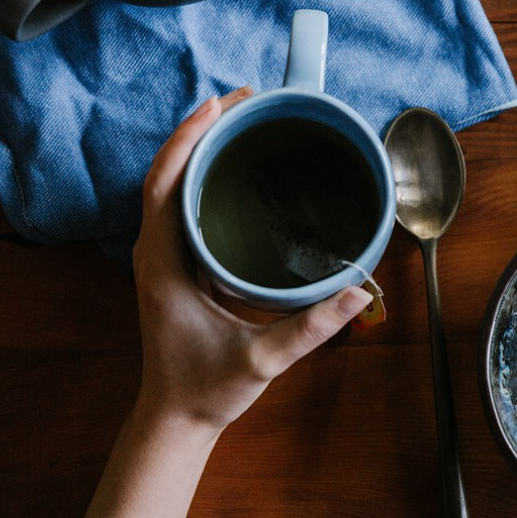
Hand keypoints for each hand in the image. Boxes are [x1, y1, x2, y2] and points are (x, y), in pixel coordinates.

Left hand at [131, 88, 371, 433]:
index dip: (188, 138)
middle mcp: (157, 252)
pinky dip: (205, 173)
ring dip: (202, 147)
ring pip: (173, 184)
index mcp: (164, 264)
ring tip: (244, 118)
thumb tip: (359, 292)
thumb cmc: (207, 389)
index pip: (164, 184)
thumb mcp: (262, 360)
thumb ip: (311, 327)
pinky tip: (237, 166)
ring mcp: (164, 256)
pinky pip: (184, 203)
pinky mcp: (177, 263)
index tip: (220, 104)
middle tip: (247, 99)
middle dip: (202, 129)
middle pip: (168, 172)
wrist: (176, 418)